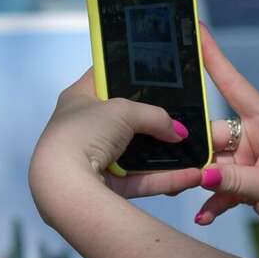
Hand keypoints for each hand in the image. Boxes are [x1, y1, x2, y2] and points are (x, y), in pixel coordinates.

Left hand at [28, 73, 201, 215]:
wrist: (65, 184)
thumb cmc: (86, 131)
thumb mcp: (123, 110)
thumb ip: (155, 116)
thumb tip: (179, 132)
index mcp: (78, 98)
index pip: (104, 76)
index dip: (128, 71)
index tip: (156, 71)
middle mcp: (84, 127)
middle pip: (124, 118)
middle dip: (153, 118)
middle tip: (183, 112)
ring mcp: (96, 158)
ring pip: (136, 152)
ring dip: (164, 152)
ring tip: (193, 145)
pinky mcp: (108, 186)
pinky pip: (142, 179)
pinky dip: (166, 177)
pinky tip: (193, 174)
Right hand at [191, 22, 258, 248]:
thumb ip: (236, 181)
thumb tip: (199, 175)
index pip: (232, 83)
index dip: (212, 55)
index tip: (195, 27)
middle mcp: (254, 137)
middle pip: (209, 132)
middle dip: (190, 147)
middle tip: (169, 161)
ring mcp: (249, 161)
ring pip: (209, 163)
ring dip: (197, 180)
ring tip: (180, 192)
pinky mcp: (247, 184)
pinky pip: (219, 187)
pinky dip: (211, 200)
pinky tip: (204, 216)